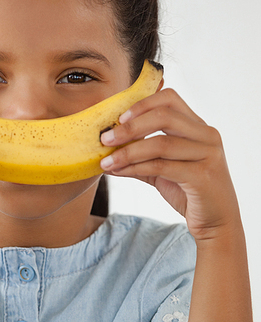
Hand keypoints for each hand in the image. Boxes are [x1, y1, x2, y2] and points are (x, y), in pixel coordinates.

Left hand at [99, 88, 239, 240]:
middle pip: (164, 115)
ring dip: (127, 152)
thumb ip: (141, 157)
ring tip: (106, 161)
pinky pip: (162, 167)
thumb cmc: (190, 192)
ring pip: (161, 143)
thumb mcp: (163, 170)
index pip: (170, 99)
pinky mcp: (203, 176)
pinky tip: (119, 172)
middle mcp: (207, 135)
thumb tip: (107, 152)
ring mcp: (207, 154)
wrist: (216, 222)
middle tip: (105, 139)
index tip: (118, 118)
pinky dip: (136, 168)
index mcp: (198, 127)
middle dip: (130, 127)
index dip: (141, 104)